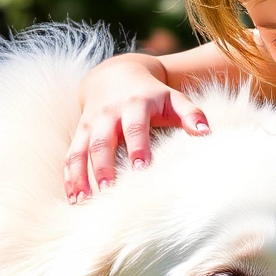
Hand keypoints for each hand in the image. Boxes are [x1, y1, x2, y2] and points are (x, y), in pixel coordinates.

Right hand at [65, 55, 208, 201]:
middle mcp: (108, 113)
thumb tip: (206, 133)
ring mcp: (90, 124)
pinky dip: (69, 177)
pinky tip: (73, 199)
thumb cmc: (151, 94)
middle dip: (103, 166)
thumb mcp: (173, 98)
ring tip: (83, 201)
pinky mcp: (79, 133)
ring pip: (81, 150)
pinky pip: (70, 155)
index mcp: (135, 104)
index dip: (137, 147)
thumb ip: (191, 114)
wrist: (115, 75)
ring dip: (80, 176)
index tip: (141, 169)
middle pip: (102, 141)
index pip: (134, 126)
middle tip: (108, 191)